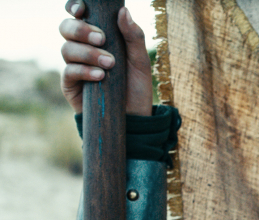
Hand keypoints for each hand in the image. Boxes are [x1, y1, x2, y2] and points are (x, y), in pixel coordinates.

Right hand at [59, 1, 152, 115]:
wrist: (134, 118)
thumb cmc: (136, 87)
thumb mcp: (140, 61)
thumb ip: (133, 36)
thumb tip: (123, 11)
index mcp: (97, 37)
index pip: (78, 15)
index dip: (75, 7)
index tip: (82, 9)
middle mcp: (82, 48)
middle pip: (66, 28)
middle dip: (81, 30)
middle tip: (102, 39)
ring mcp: (74, 66)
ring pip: (67, 49)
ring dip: (88, 53)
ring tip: (110, 64)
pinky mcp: (70, 85)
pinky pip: (68, 71)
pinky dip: (84, 71)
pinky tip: (100, 76)